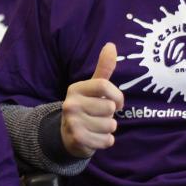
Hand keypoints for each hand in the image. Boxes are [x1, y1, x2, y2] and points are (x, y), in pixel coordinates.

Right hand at [61, 43, 123, 157]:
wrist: (68, 135)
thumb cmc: (87, 107)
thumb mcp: (94, 88)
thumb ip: (104, 68)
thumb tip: (111, 45)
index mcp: (75, 89)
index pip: (105, 86)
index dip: (117, 96)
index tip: (117, 102)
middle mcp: (70, 104)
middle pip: (109, 107)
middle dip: (110, 115)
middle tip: (99, 116)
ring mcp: (72, 122)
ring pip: (110, 125)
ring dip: (108, 129)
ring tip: (96, 127)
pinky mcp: (77, 140)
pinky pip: (106, 140)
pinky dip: (105, 141)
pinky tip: (95, 137)